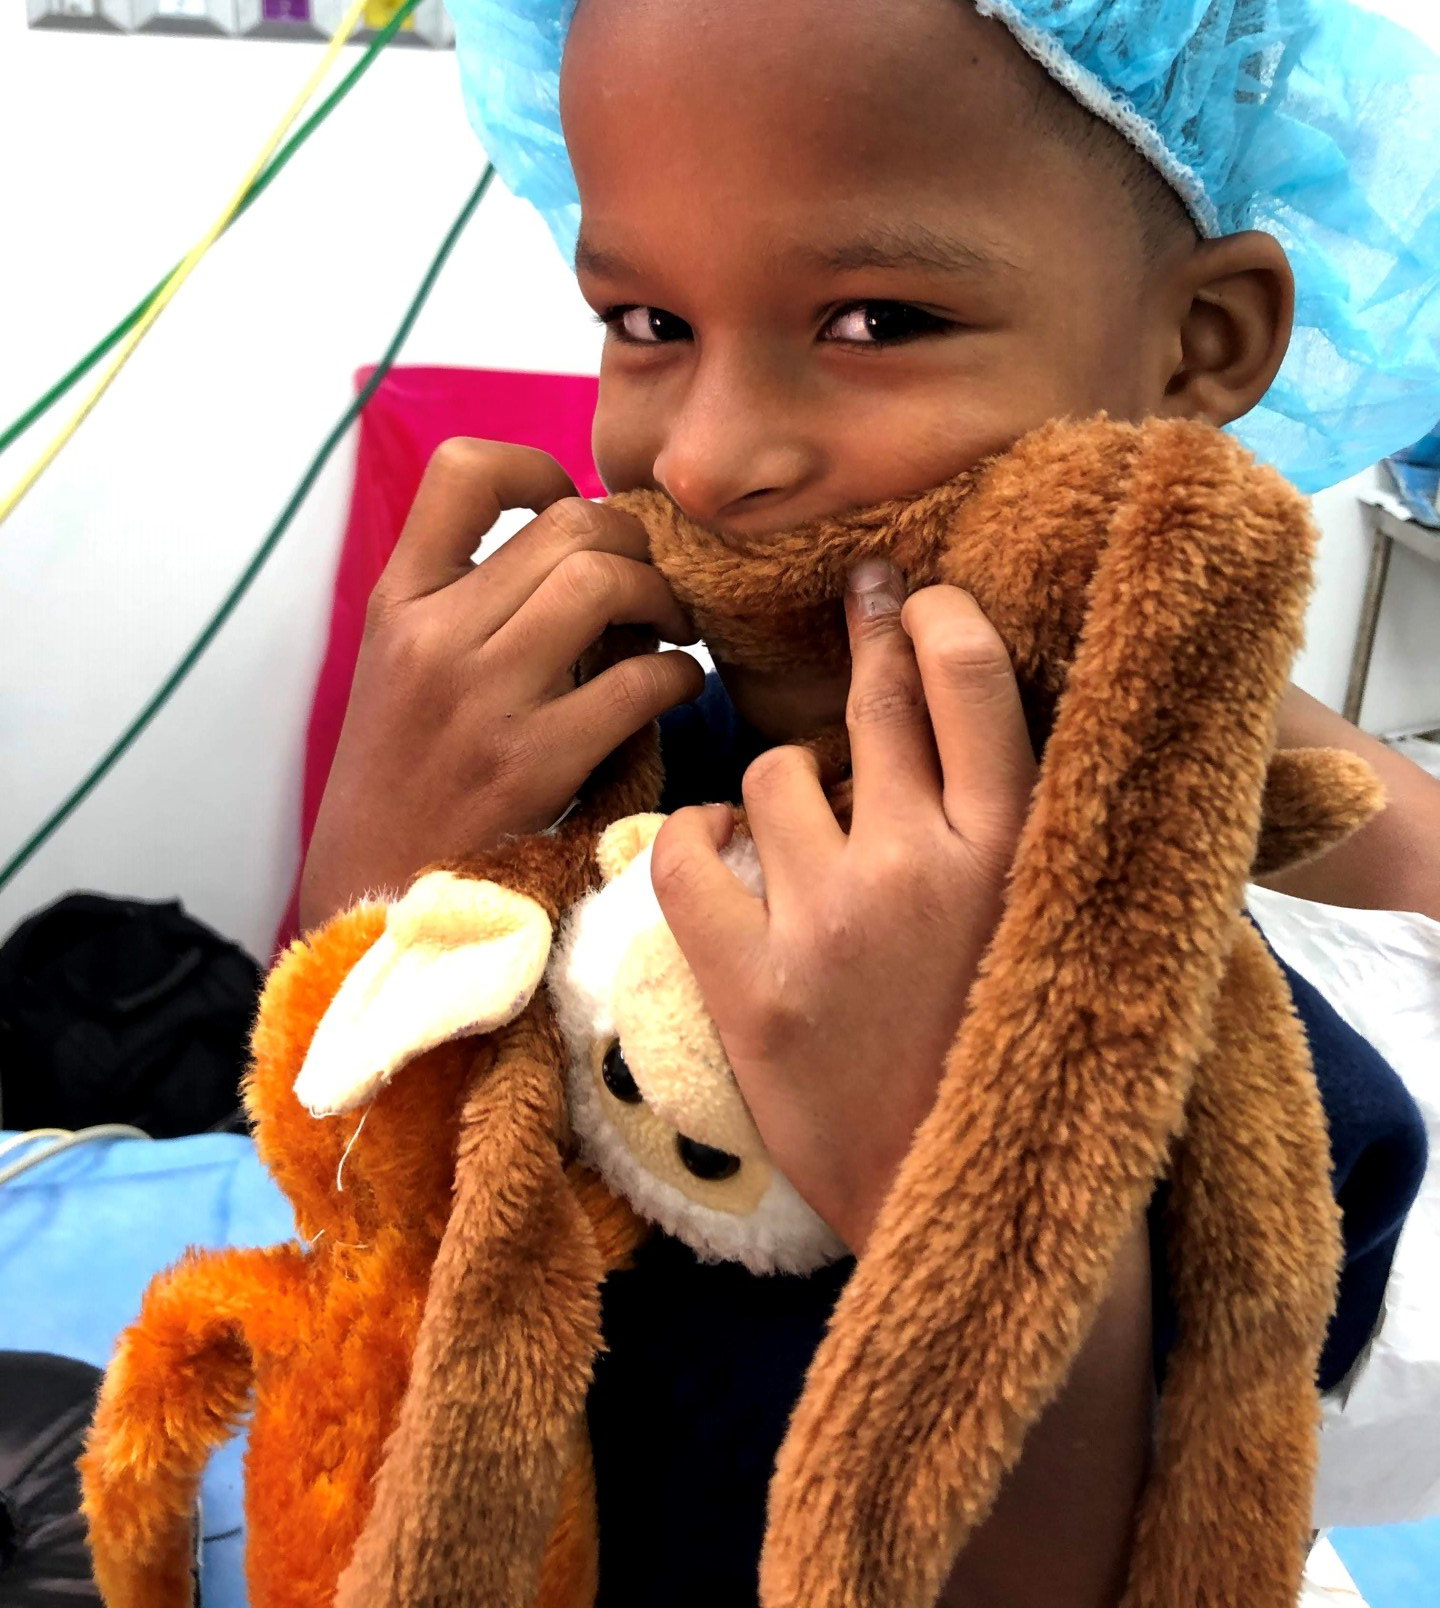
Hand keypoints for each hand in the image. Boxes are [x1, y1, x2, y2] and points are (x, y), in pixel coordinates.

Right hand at [298, 439, 705, 929]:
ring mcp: (482, 700)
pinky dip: (678, 676)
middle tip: (651, 582)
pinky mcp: (533, 765)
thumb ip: (471, 600)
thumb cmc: (407, 776)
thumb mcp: (402, 668)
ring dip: (663, 599)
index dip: (536, 465)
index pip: (461, 471)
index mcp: (397, 601)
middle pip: (569, 524)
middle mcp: (433, 637)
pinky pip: (639, 682)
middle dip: (635, 543)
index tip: (568, 503)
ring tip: (668, 630)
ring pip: (606, 582)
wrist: (370, 896)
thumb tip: (589, 542)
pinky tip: (672, 689)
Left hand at [650, 558, 1037, 1253]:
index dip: (938, 617)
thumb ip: (1038, 831)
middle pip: (874, 700)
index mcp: (1018, 852)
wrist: (970, 1206)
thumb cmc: (1032, 1061)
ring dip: (787, 789)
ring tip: (805, 838)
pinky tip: (718, 850)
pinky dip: (696, 838)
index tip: (920, 602)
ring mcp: (827, 923)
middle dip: (870, 637)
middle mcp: (920, 866)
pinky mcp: (749, 986)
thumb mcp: (1077, 932)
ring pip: (773, 773)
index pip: (972, 677)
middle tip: (865, 601)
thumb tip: (1001, 716)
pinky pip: (683, 855)